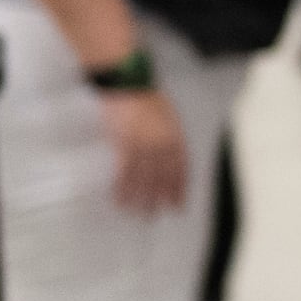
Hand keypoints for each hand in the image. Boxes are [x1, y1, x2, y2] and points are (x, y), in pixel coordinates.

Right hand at [101, 89, 186, 212]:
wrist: (129, 84)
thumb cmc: (147, 99)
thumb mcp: (168, 118)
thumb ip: (169, 138)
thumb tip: (167, 159)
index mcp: (175, 136)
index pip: (180, 169)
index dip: (179, 188)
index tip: (177, 204)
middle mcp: (163, 143)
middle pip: (163, 176)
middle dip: (160, 198)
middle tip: (156, 215)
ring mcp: (144, 144)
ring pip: (144, 177)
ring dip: (140, 197)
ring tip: (137, 213)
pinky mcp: (125, 143)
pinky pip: (124, 170)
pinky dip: (122, 186)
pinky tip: (120, 199)